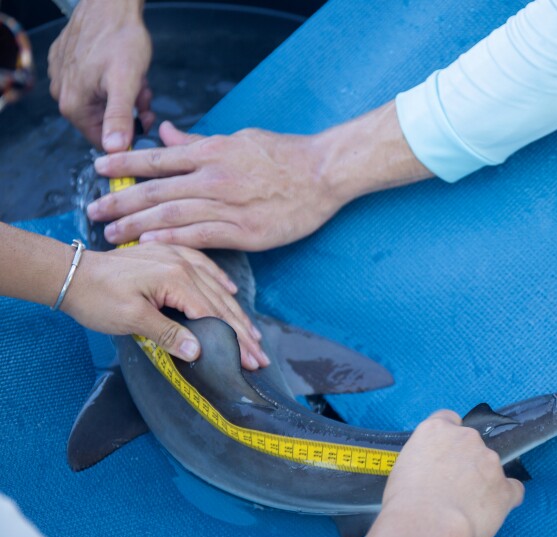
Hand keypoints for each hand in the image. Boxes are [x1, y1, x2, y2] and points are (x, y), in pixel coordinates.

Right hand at [48, 0, 153, 150]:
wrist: (111, 5)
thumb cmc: (120, 39)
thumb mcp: (126, 83)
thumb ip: (119, 118)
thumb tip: (114, 149)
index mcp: (73, 106)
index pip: (102, 142)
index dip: (128, 137)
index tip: (146, 121)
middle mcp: (63, 95)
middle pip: (103, 122)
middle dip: (129, 113)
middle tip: (145, 97)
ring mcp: (63, 78)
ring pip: (102, 104)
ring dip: (125, 99)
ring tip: (138, 81)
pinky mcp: (69, 65)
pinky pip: (95, 87)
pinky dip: (113, 84)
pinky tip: (123, 70)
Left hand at [62, 242, 268, 369]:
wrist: (70, 273)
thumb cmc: (97, 297)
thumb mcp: (131, 319)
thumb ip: (168, 334)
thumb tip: (198, 352)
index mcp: (176, 279)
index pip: (214, 315)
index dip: (235, 341)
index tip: (251, 360)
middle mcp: (182, 265)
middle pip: (221, 303)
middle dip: (243, 331)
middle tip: (260, 355)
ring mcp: (176, 257)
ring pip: (216, 288)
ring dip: (236, 312)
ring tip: (253, 333)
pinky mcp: (168, 256)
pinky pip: (204, 268)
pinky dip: (220, 282)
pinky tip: (230, 290)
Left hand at [86, 102, 432, 250]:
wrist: (325, 173)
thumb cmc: (286, 155)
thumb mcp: (241, 139)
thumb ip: (203, 142)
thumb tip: (170, 134)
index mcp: (214, 154)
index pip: (159, 158)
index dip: (126, 164)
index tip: (98, 169)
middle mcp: (216, 178)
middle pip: (158, 189)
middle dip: (122, 200)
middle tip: (93, 211)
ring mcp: (231, 206)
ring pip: (174, 215)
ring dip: (139, 225)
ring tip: (112, 233)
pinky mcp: (247, 232)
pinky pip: (203, 237)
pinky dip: (174, 239)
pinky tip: (151, 244)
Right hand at [383, 410, 523, 536]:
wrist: (428, 525)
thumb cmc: (405, 501)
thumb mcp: (403, 467)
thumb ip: (424, 460)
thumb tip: (433, 472)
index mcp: (437, 429)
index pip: (449, 419)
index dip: (448, 439)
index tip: (444, 456)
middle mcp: (467, 438)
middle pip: (472, 444)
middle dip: (466, 463)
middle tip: (450, 489)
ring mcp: (490, 461)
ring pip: (491, 468)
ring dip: (483, 482)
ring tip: (465, 508)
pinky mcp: (505, 487)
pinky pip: (512, 490)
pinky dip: (504, 499)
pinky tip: (489, 512)